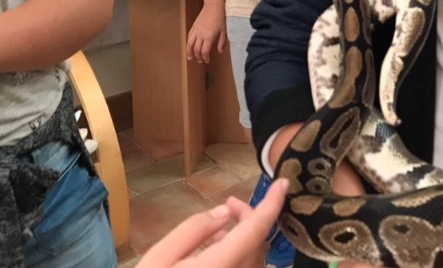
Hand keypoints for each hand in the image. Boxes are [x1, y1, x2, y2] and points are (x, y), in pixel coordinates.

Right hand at [138, 177, 287, 266]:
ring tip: (219, 230)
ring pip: (254, 261)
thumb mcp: (159, 257)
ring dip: (245, 239)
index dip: (272, 204)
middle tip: (229, 204)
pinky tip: (218, 251)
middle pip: (257, 245)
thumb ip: (193, 230)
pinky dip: (240, 256)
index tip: (283, 182)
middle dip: (249, 218)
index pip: (255, 232)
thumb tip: (225, 213)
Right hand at [186, 3, 226, 63]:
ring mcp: (196, 31)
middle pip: (196, 49)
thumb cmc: (220, 18)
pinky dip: (189, 43)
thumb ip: (222, 42)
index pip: (204, 51)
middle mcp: (200, 35)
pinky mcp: (193, 27)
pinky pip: (189, 37)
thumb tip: (220, 51)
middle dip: (198, 57)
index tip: (207, 61)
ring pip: (189, 44)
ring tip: (190, 57)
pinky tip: (190, 46)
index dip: (205, 58)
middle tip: (200, 61)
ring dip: (189, 52)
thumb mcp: (224, 31)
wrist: (213, 6)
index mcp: (209, 37)